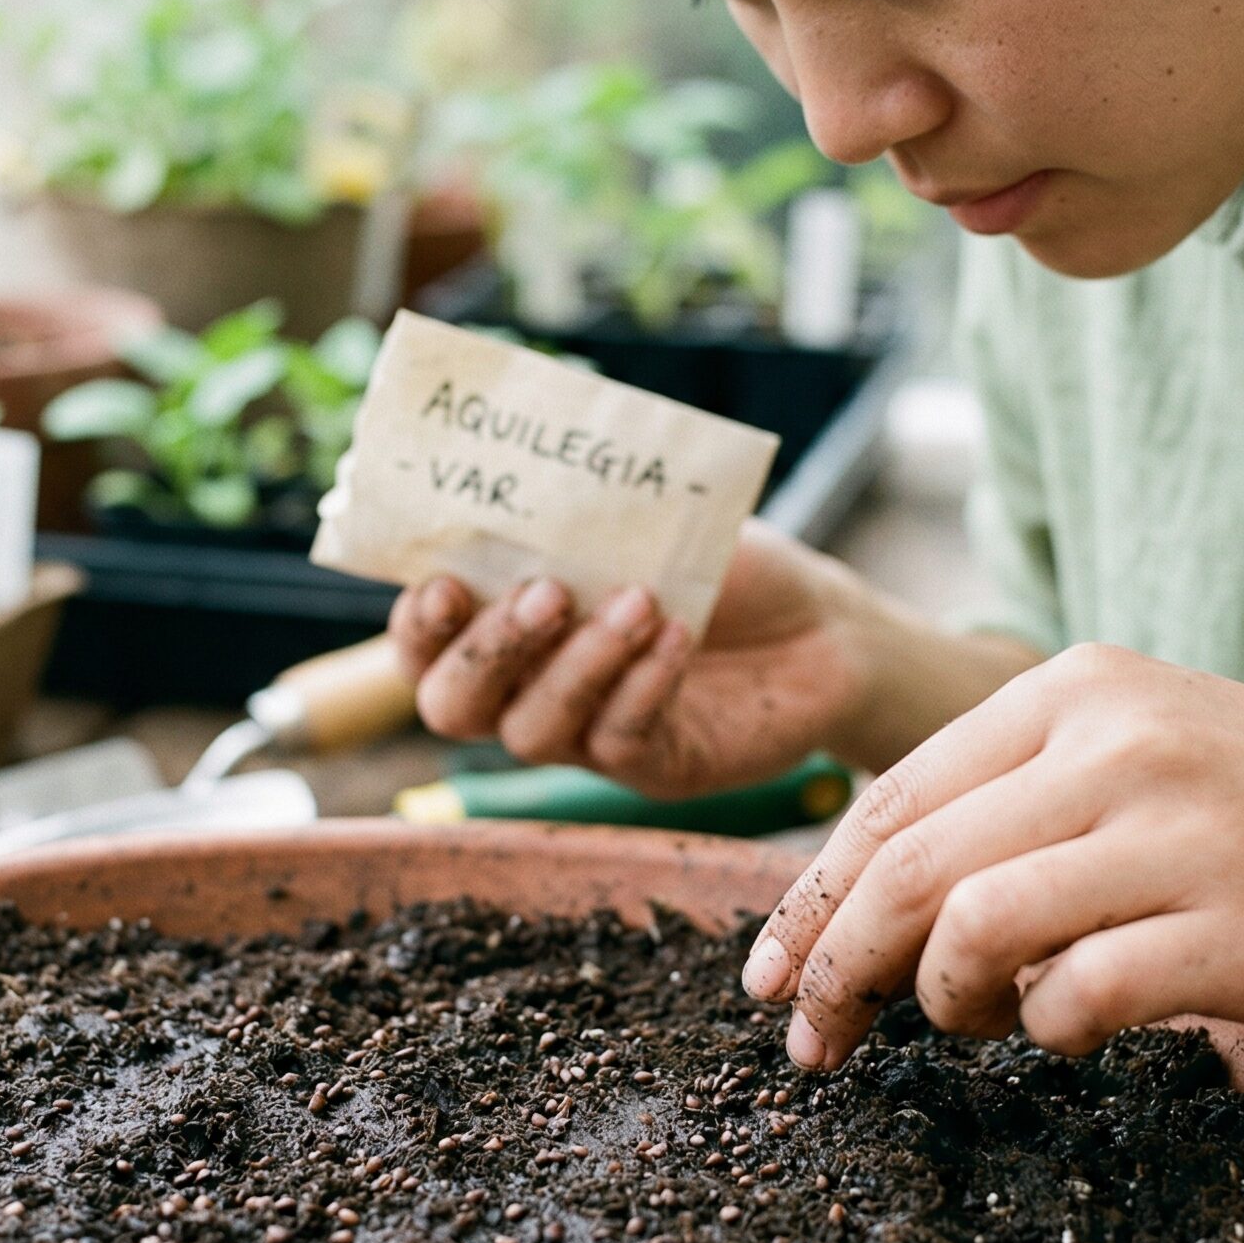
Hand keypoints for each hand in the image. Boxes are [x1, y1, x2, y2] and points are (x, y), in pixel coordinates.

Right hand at [387, 523, 877, 798]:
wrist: (826, 625)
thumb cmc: (727, 570)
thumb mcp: (655, 526)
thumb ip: (589, 518)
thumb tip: (528, 476)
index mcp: (514, 627)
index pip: (427, 648)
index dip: (418, 627)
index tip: (446, 581)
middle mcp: (535, 690)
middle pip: (454, 708)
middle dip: (486, 650)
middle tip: (544, 593)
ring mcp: (591, 737)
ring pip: (533, 732)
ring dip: (576, 664)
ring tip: (636, 601)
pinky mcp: (658, 767)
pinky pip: (623, 742)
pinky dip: (643, 685)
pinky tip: (679, 635)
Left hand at [742, 642, 1243, 1071]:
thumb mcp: (1136, 748)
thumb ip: (1011, 798)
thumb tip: (860, 907)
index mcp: (1075, 687)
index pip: (893, 797)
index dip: (811, 893)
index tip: (771, 970)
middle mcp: (1116, 742)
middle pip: (908, 866)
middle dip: (835, 964)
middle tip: (810, 1038)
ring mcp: (1175, 831)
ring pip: (972, 928)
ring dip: (943, 999)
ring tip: (972, 1020)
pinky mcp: (1229, 926)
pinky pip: (1075, 996)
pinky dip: (1045, 1030)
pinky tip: (1066, 1028)